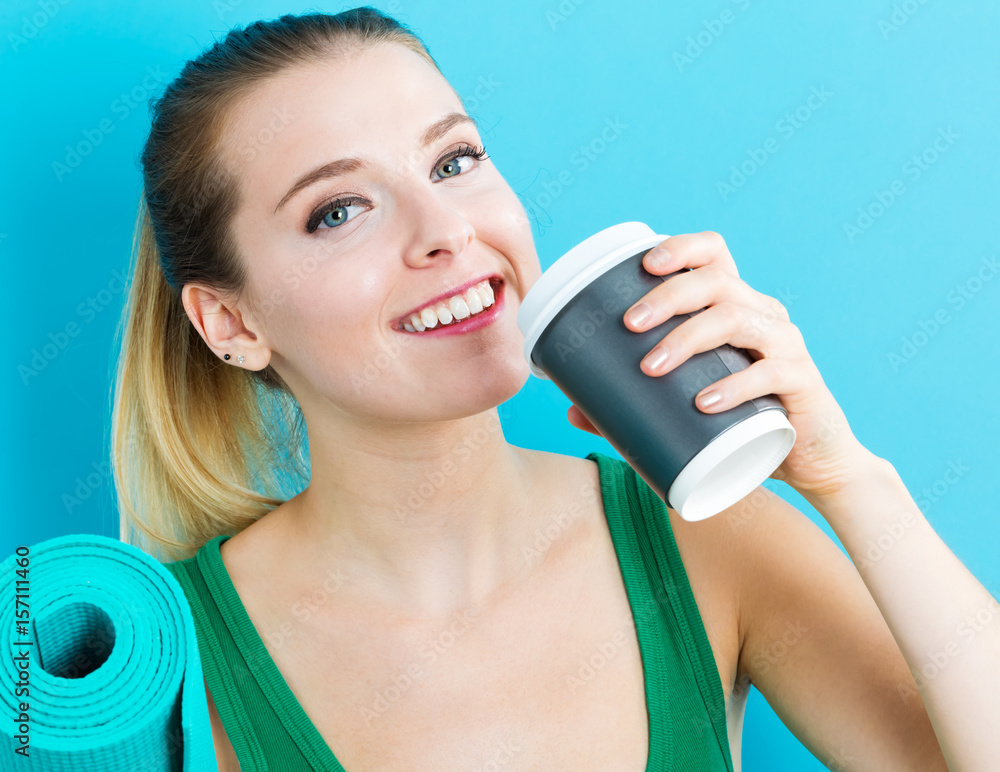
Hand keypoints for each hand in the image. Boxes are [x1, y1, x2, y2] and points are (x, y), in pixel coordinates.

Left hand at [567, 230, 875, 499]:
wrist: (810, 460)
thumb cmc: (740, 421)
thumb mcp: (688, 406)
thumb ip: (633, 405)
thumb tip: (572, 410)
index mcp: (735, 305)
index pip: (714, 253)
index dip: (681, 247)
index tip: (644, 264)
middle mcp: (762, 313)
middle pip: (717, 281)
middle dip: (668, 295)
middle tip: (629, 324)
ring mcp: (785, 344)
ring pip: (737, 319)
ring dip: (688, 338)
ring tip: (650, 367)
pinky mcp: (802, 382)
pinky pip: (770, 373)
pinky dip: (733, 386)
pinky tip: (703, 403)